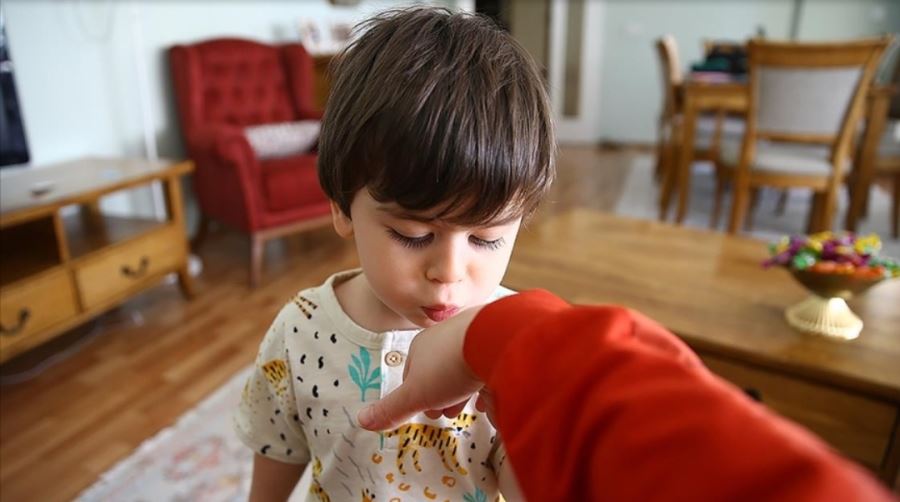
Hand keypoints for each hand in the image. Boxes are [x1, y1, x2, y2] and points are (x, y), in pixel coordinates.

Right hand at [358, 306, 485, 430]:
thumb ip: (392, 409)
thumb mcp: (415, 395)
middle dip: (443, 393)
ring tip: (473, 406)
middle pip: (440, 369)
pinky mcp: (496, 336)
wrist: (495, 339)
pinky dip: (488, 377)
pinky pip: (489, 359)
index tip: (426, 411)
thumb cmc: (450, 365)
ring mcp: (471, 333)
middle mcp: (445, 335)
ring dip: (466, 387)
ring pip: (464, 364)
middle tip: (449, 412)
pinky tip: (493, 393)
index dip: (416, 395)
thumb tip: (362, 420)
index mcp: (420, 346)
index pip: (412, 372)